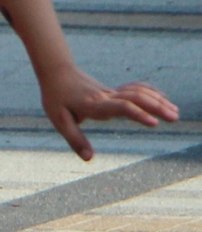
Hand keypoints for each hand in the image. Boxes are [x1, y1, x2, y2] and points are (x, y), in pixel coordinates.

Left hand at [39, 62, 178, 160]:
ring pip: (138, 92)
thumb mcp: (59, 121)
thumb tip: (89, 159)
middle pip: (136, 98)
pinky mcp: (112, 90)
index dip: (138, 114)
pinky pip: (134, 88)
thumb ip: (75, 139)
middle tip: (174, 118)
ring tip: (175, 113)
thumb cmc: (55, 98)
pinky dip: (151, 92)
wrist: (56, 72)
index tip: (154, 123)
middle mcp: (106, 97)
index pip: (121, 107)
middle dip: (157, 107)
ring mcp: (111, 92)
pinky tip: (162, 99)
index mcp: (94, 105)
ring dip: (157, 101)